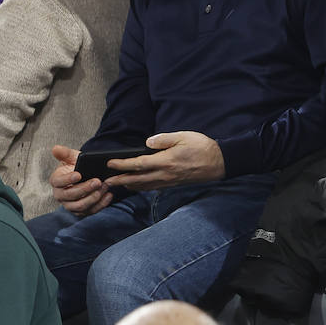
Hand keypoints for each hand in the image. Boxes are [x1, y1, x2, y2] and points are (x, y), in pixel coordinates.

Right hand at [49, 145, 111, 216]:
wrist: (86, 176)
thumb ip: (64, 153)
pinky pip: (90, 211)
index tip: (78, 174)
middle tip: (97, 181)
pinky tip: (108, 195)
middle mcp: (60, 196)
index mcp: (56, 181)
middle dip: (85, 189)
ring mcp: (70, 205)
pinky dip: (101, 204)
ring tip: (104, 187)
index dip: (67, 179)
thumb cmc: (77, 166)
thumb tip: (55, 148)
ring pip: (80, 206)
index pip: (58, 182)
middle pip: (70, 196)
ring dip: (93, 197)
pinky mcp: (81, 212)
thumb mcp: (72, 158)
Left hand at [104, 131, 225, 190]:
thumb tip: (148, 142)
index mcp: (165, 161)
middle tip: (106, 182)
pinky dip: (141, 188)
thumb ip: (164, 139)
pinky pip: (153, 188)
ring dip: (128, 186)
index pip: (138, 164)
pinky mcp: (173, 184)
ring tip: (116, 185)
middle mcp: (165, 174)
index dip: (122, 165)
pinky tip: (136, 186)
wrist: (220, 162)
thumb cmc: (202, 147)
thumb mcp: (183, 136)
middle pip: (137, 180)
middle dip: (119, 180)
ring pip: (144, 186)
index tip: (110, 164)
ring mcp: (169, 181)